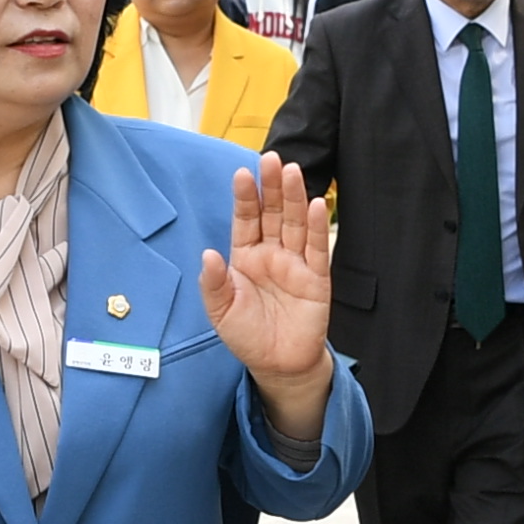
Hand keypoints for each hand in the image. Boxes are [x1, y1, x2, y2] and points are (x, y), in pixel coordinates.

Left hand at [205, 157, 335, 438]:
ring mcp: (295, 263)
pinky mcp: (316, 278)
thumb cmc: (247, 336)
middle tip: (270, 158)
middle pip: (272, 213)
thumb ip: (213, 283)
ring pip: (294, 224)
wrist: (278, 365)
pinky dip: (316, 227)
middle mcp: (271, 254)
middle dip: (271, 186)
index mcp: (245, 257)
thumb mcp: (220, 312)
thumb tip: (208, 254)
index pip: (245, 220)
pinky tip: (315, 204)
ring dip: (294, 197)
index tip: (242, 174)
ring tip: (291, 171)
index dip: (245, 198)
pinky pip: (316, 248)